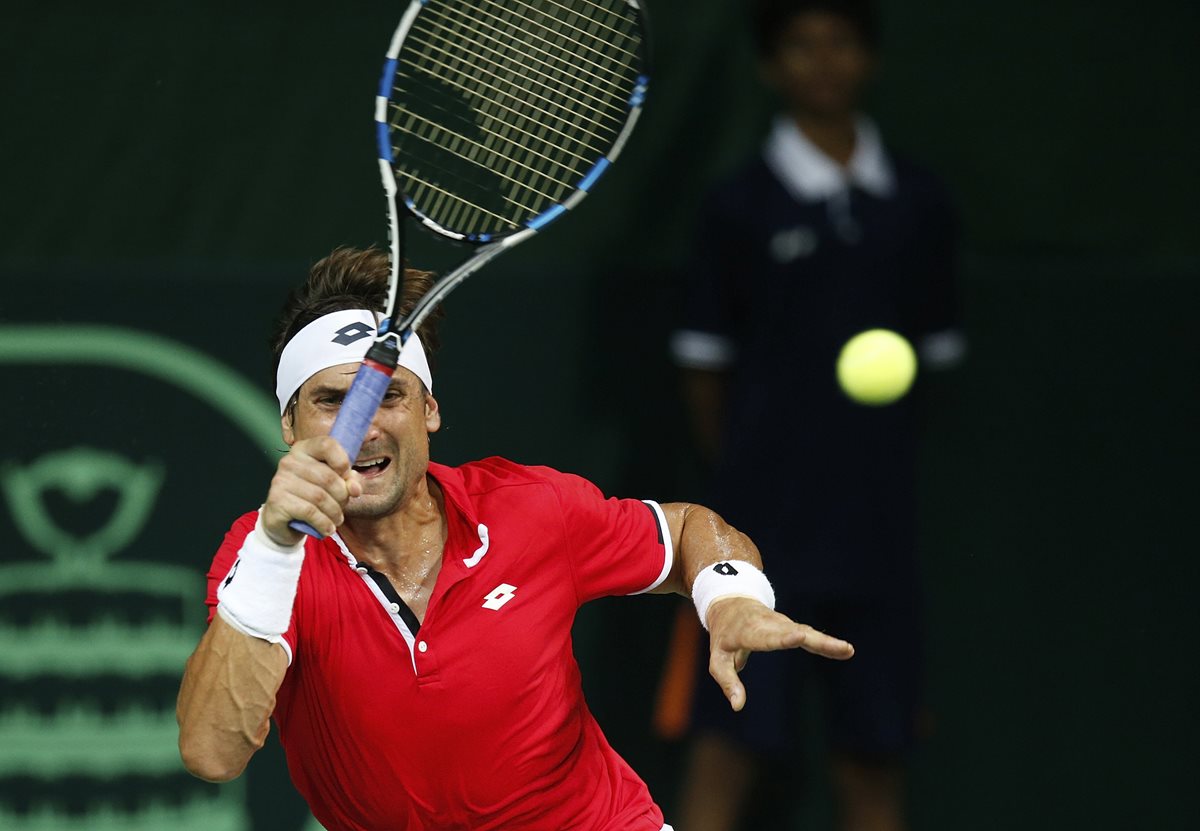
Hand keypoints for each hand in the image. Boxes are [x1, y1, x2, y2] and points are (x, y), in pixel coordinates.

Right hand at [260, 437, 362, 545]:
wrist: (284, 522)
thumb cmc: (311, 497)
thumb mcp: (332, 485)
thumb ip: (347, 481)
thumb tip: (354, 488)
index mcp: (304, 450)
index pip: (327, 444)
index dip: (342, 461)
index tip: (346, 478)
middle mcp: (289, 462)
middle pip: (328, 477)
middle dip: (342, 497)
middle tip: (342, 507)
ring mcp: (280, 480)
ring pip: (320, 497)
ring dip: (334, 513)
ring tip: (336, 520)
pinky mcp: (277, 500)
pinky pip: (310, 512)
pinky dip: (324, 523)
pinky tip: (327, 528)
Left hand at [706, 596, 853, 711]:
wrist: (730, 603)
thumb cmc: (723, 635)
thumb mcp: (716, 659)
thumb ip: (727, 681)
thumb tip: (738, 706)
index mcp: (748, 631)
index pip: (767, 636)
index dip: (783, 637)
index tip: (800, 637)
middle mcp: (769, 624)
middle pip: (795, 633)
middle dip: (817, 640)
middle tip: (841, 647)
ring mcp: (782, 623)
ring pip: (806, 632)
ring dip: (827, 641)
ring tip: (848, 650)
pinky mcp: (791, 626)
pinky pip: (809, 635)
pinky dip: (825, 642)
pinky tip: (844, 650)